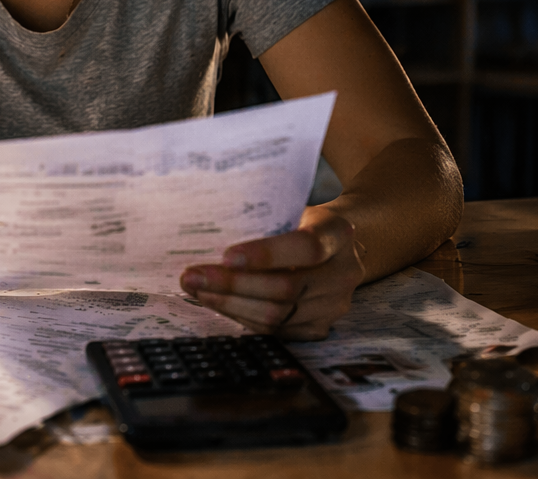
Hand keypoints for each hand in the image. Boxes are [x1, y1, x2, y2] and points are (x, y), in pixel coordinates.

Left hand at [179, 205, 364, 339]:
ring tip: (197, 290)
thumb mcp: (291, 208)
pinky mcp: (319, 328)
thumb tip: (206, 230)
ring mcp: (334, 305)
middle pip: (286, 288)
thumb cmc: (301, 222)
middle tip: (193, 276)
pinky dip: (242, 317)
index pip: (306, 247)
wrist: (336, 247)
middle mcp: (344, 272)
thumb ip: (265, 220)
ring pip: (278, 315)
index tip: (226, 256)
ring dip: (230, 304)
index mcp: (338, 233)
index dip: (266, 254)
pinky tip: (217, 303)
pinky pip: (275, 330)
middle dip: (234, 285)